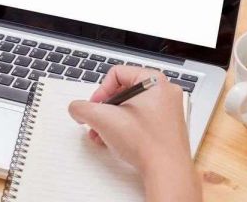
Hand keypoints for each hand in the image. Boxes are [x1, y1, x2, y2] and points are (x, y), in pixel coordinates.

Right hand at [68, 66, 201, 201]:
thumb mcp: (102, 119)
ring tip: (103, 135)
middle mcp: (165, 92)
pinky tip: (116, 141)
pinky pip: (140, 119)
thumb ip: (82, 108)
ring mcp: (169, 109)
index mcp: (154, 81)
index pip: (117, 74)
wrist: (167, 172)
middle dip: (105, 109)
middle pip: (123, 91)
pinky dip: (126, 127)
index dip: (100, 91)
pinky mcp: (168, 126)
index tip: (95, 108)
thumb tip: (77, 108)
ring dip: (112, 120)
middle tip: (98, 122)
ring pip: (131, 107)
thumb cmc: (146, 143)